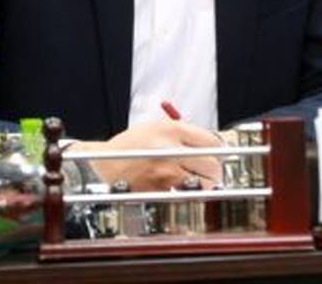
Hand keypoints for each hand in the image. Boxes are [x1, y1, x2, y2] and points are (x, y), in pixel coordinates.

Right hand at [70, 119, 223, 191]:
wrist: (103, 164)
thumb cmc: (130, 145)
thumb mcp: (156, 127)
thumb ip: (184, 133)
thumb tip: (211, 144)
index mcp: (172, 130)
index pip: (212, 141)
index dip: (218, 149)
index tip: (218, 153)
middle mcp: (171, 150)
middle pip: (212, 164)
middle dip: (216, 170)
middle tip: (213, 171)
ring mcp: (166, 173)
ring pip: (203, 184)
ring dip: (207, 185)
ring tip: (201, 182)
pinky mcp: (161, 191)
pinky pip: (186, 194)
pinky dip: (189, 193)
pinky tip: (183, 188)